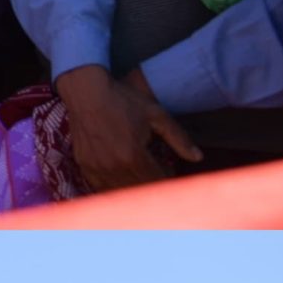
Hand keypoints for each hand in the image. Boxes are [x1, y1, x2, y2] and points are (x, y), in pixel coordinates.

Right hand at [56, 64, 200, 190]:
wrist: (86, 92)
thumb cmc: (123, 100)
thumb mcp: (157, 115)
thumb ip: (179, 138)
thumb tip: (198, 158)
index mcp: (133, 156)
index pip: (156, 180)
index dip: (167, 178)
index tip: (170, 171)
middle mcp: (113, 166)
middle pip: (138, 189)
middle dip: (152, 184)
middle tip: (158, 173)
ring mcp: (96, 167)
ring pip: (119, 190)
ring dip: (133, 187)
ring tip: (141, 174)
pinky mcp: (84, 165)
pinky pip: (100, 185)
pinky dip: (113, 185)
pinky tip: (121, 175)